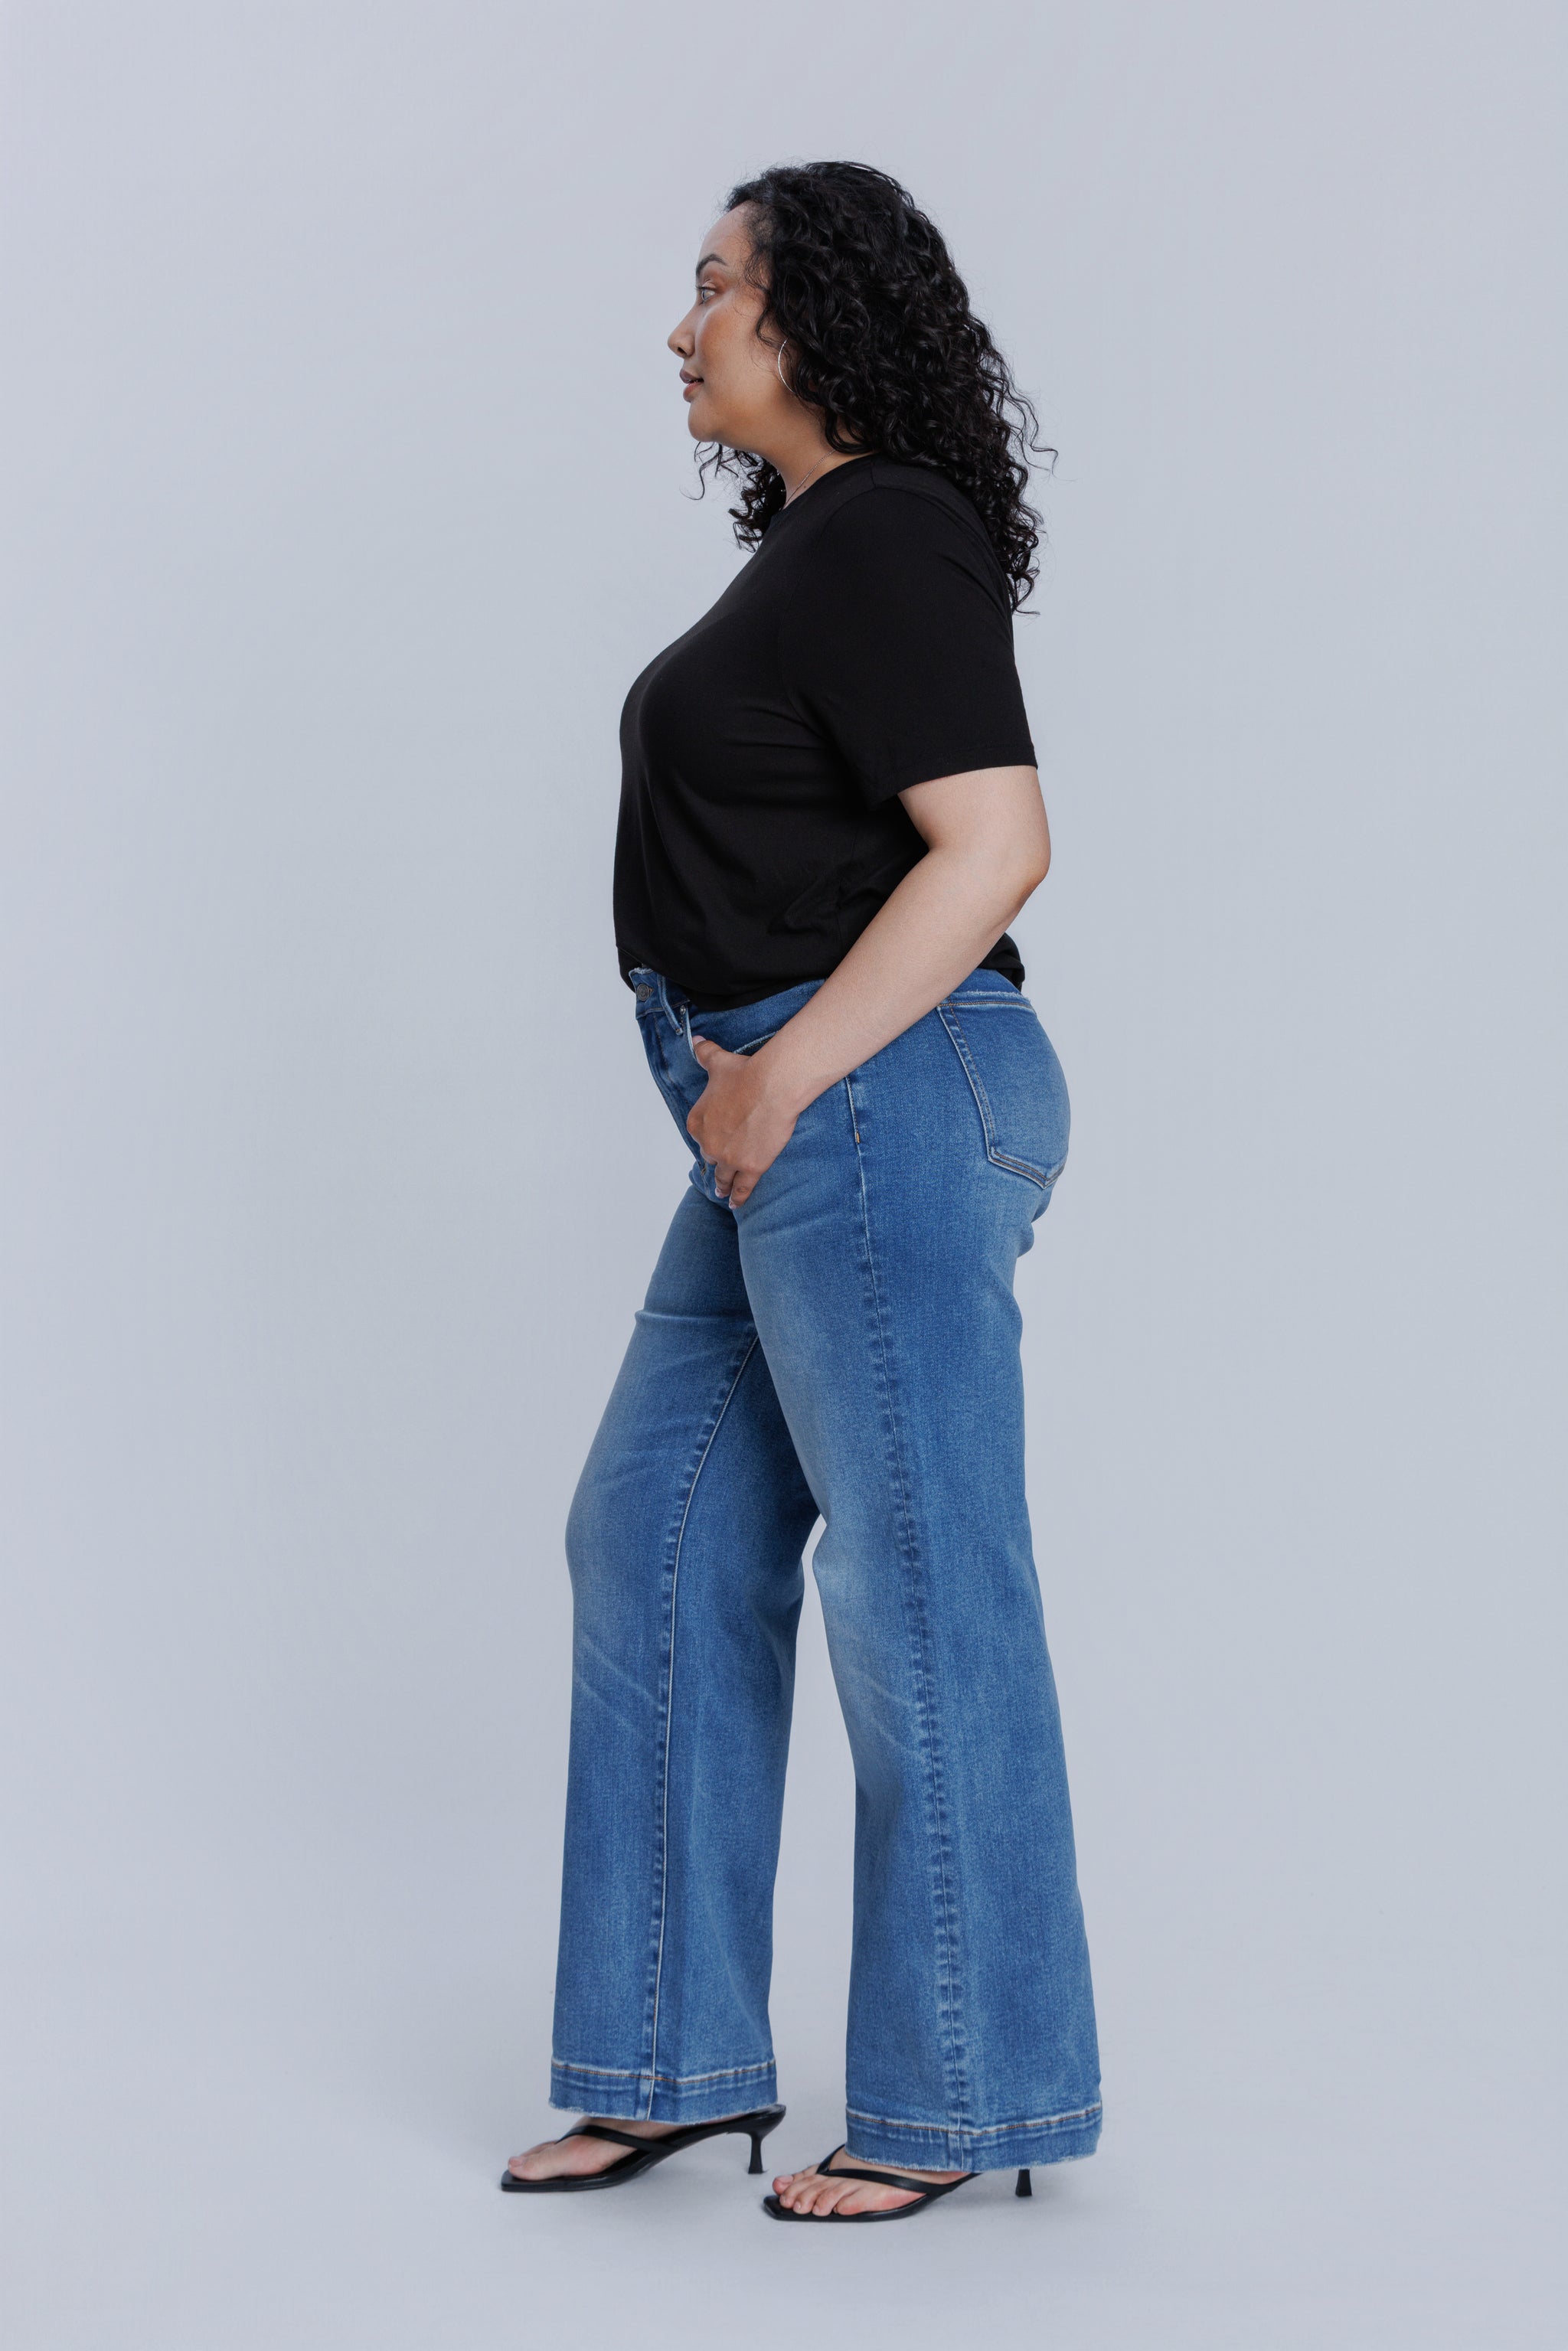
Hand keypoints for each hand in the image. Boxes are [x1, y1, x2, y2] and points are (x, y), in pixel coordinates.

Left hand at [686, 1037, 799, 1204]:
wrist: (771, 1086)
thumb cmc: (746, 1073)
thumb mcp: (718, 1062)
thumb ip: (704, 1053)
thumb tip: (696, 1041)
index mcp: (698, 1121)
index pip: (699, 1134)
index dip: (709, 1136)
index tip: (715, 1139)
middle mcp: (709, 1143)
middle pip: (711, 1156)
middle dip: (717, 1158)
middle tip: (723, 1162)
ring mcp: (729, 1158)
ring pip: (723, 1176)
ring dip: (722, 1185)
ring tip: (721, 1192)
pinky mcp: (750, 1168)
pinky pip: (742, 1188)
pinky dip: (738, 1197)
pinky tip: (735, 1204)